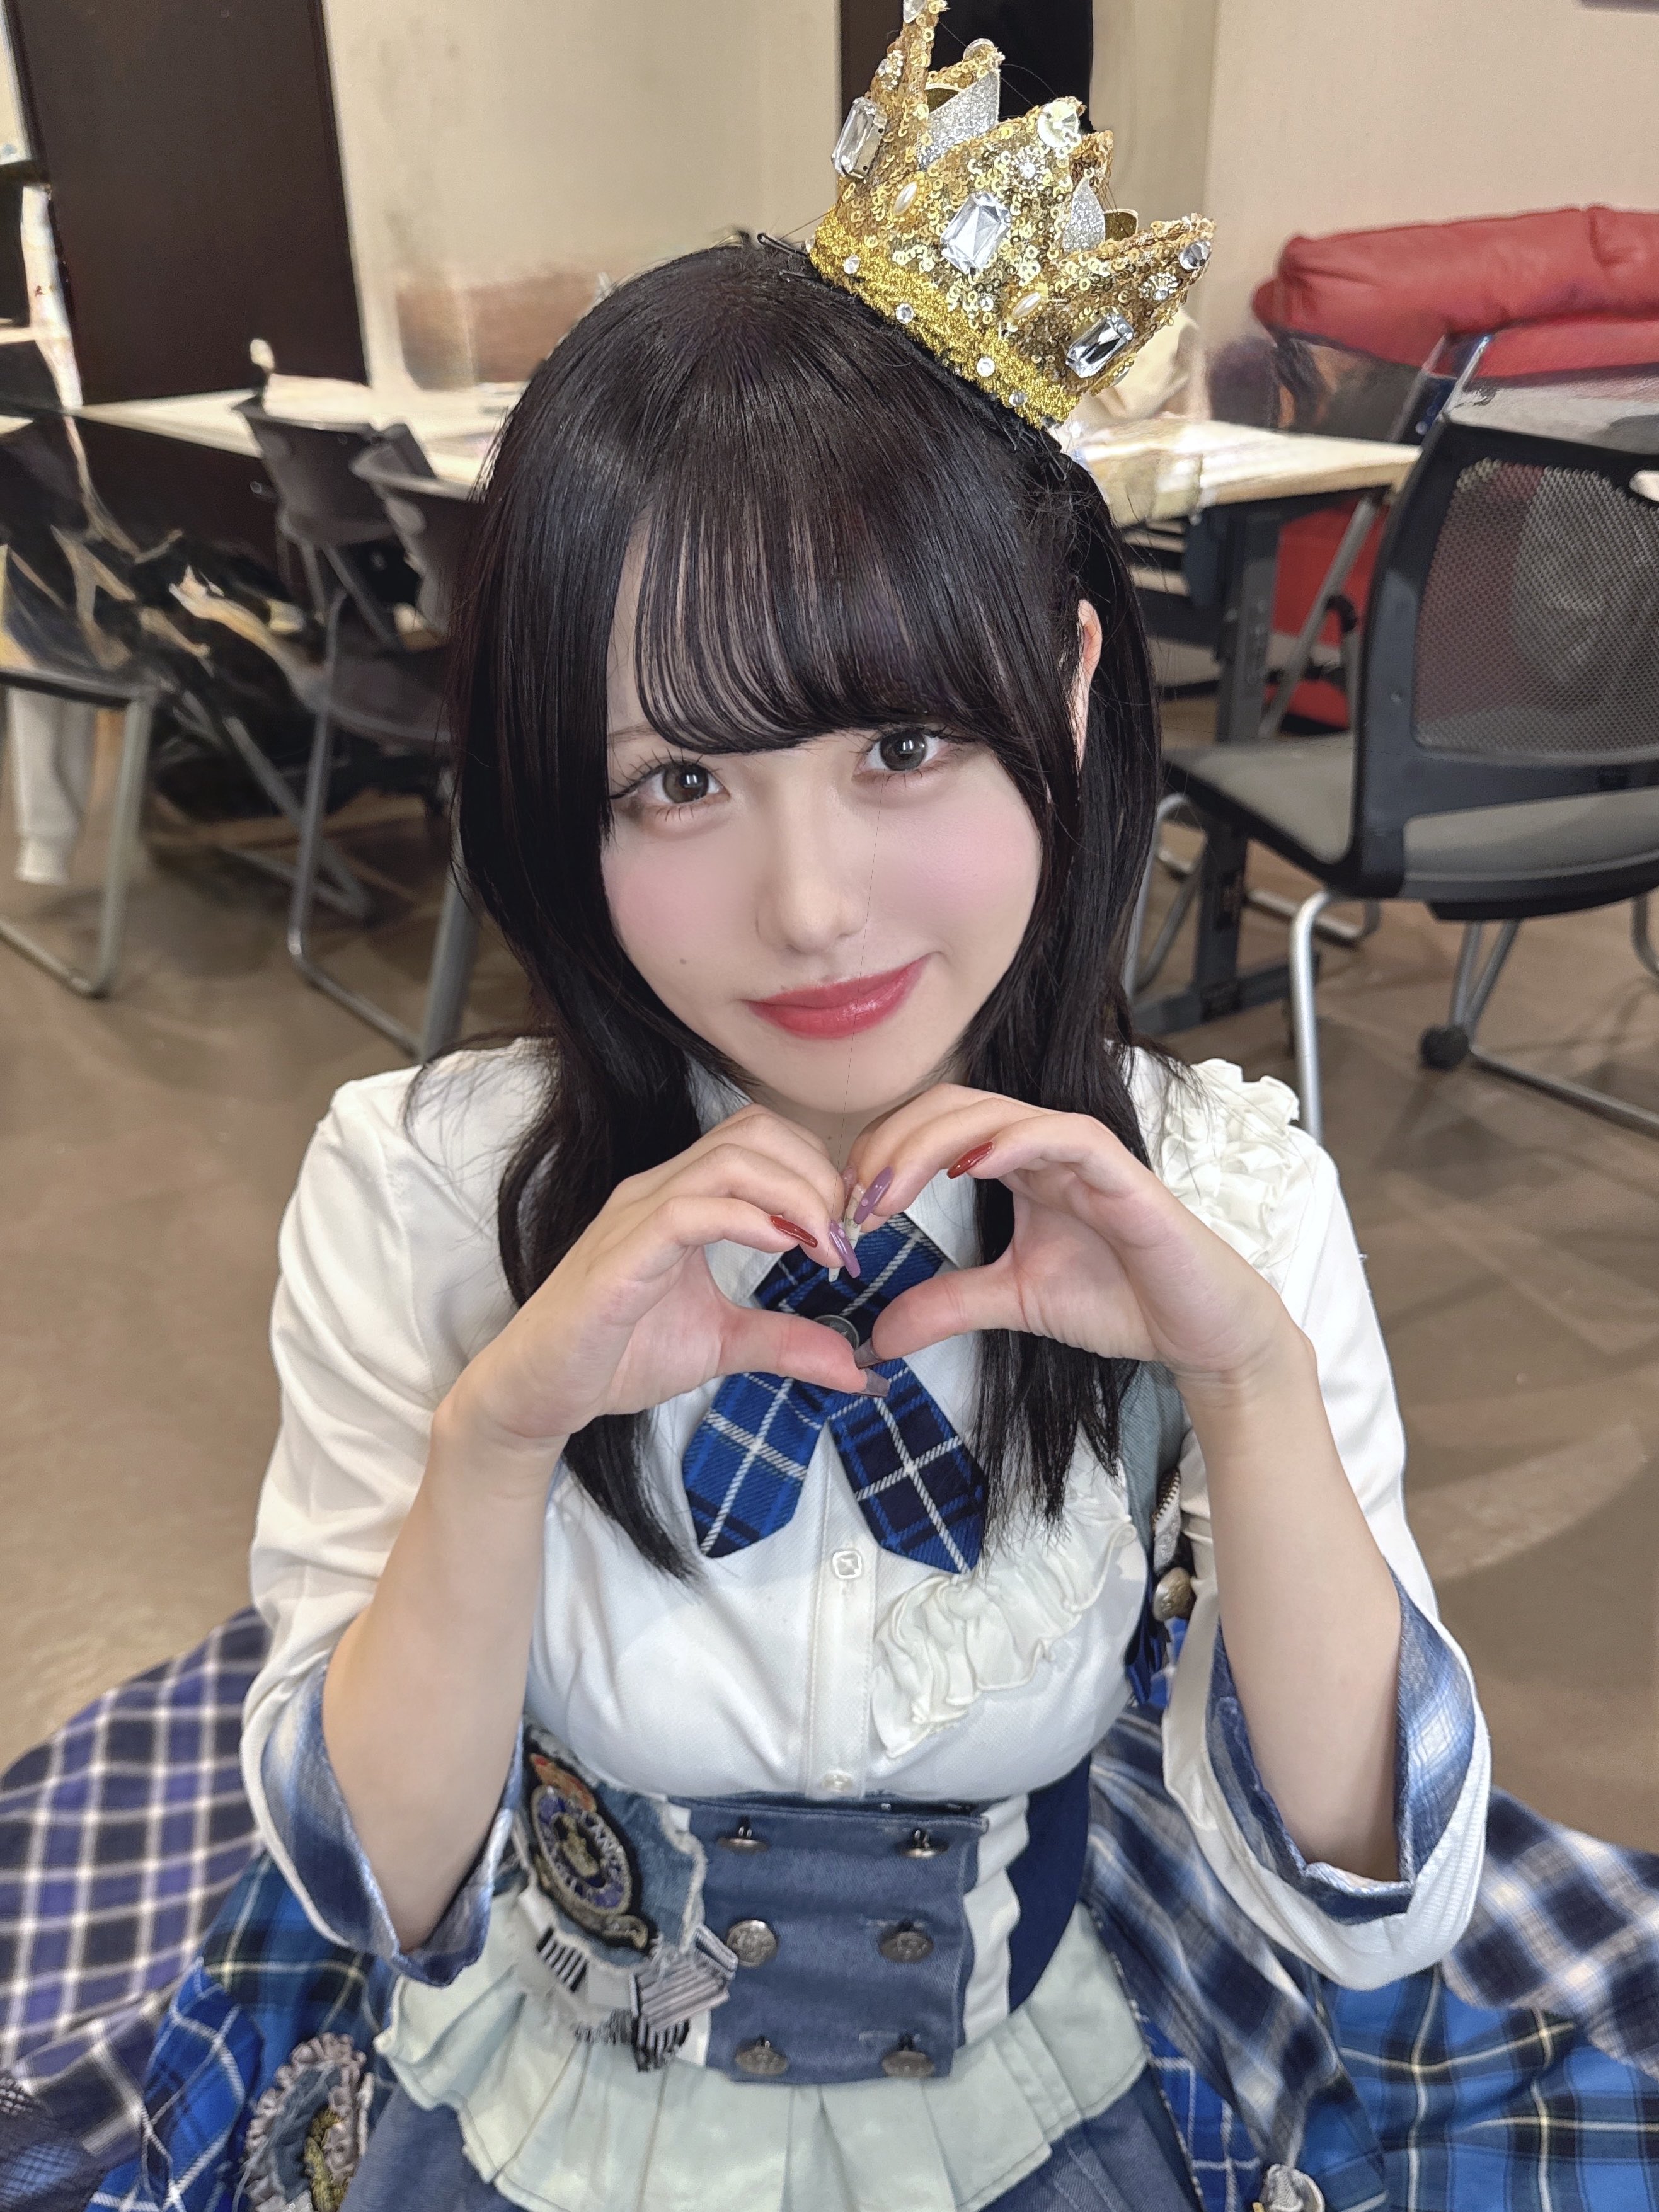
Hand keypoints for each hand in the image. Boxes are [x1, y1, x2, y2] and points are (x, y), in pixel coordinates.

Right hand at [445, 1106, 870, 1467]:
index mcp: (683, 1197)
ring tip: (825, 1247)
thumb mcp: (723, 1345)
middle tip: (845, 1238)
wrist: (540, 1393)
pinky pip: (688, 1210)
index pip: (763, 1138)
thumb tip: (860, 1370)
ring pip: (730, 1158)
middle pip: (755, 1131)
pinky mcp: (620, 1255)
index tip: (850, 1229)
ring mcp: (636, 1216)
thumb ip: (787, 1343)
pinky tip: (782, 1247)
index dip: (819, 1169)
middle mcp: (659, 1190)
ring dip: (795, 1193)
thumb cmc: (617, 1357)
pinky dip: (747, 1218)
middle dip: (818, 1175)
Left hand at [846, 1085, 1302, 1401]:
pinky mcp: (1121, 1173)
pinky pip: (1063, 1134)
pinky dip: (1013, 1141)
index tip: (849, 1210)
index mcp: (1016, 1163)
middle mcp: (1043, 1146)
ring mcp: (1082, 1153)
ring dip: (930, 1142)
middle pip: (950, 1106)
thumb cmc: (1118, 1300)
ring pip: (993, 1111)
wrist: (1196, 1331)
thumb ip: (947, 1307)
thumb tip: (876, 1337)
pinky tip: (973, 1167)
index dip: (883, 1155)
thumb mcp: (1011, 1302)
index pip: (935, 1126)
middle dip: (891, 1144)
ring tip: (889, 1190)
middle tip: (856, 1200)